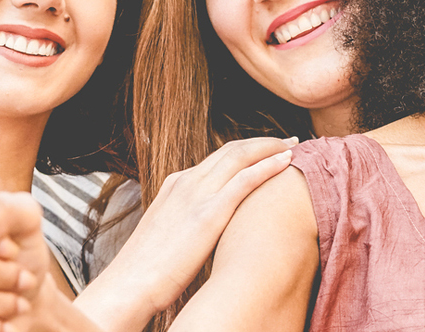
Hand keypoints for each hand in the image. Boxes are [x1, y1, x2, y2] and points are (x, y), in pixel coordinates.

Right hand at [99, 137, 299, 312]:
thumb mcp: (169, 232)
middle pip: (232, 150)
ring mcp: (197, 194)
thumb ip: (189, 221)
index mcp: (176, 184)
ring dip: (270, 147)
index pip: (217, 158)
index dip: (246, 151)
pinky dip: (268, 165)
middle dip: (262, 142)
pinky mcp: (208, 212)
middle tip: (288, 141)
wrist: (130, 283)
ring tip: (294, 146)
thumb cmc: (149, 269)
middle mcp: (187, 181)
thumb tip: (208, 228)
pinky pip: (245, 180)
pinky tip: (286, 161)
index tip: (266, 151)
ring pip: (241, 156)